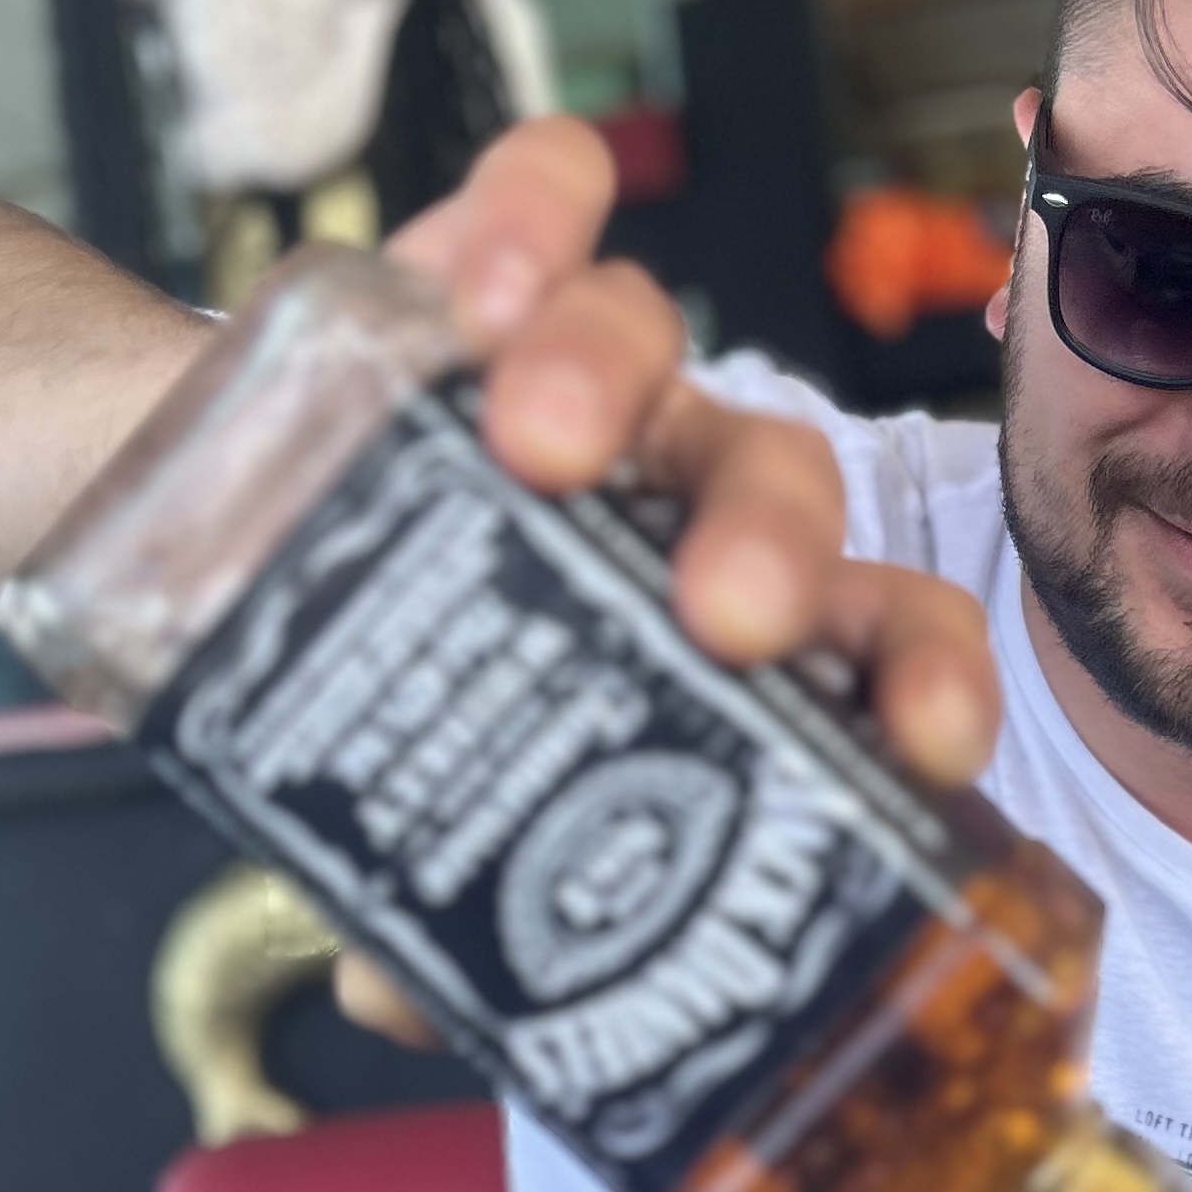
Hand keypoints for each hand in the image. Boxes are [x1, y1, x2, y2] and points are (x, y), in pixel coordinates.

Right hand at [334, 118, 1002, 1052]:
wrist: (261, 537)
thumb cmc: (419, 694)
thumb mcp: (443, 827)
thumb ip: (445, 924)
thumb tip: (400, 991)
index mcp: (746, 635)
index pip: (885, 637)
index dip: (928, 686)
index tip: (930, 750)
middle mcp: (689, 496)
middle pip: (783, 486)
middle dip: (768, 544)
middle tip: (721, 618)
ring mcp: (599, 381)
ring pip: (660, 342)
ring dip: (617, 381)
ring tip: (535, 447)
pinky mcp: (492, 265)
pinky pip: (544, 199)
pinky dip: (525, 222)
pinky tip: (474, 292)